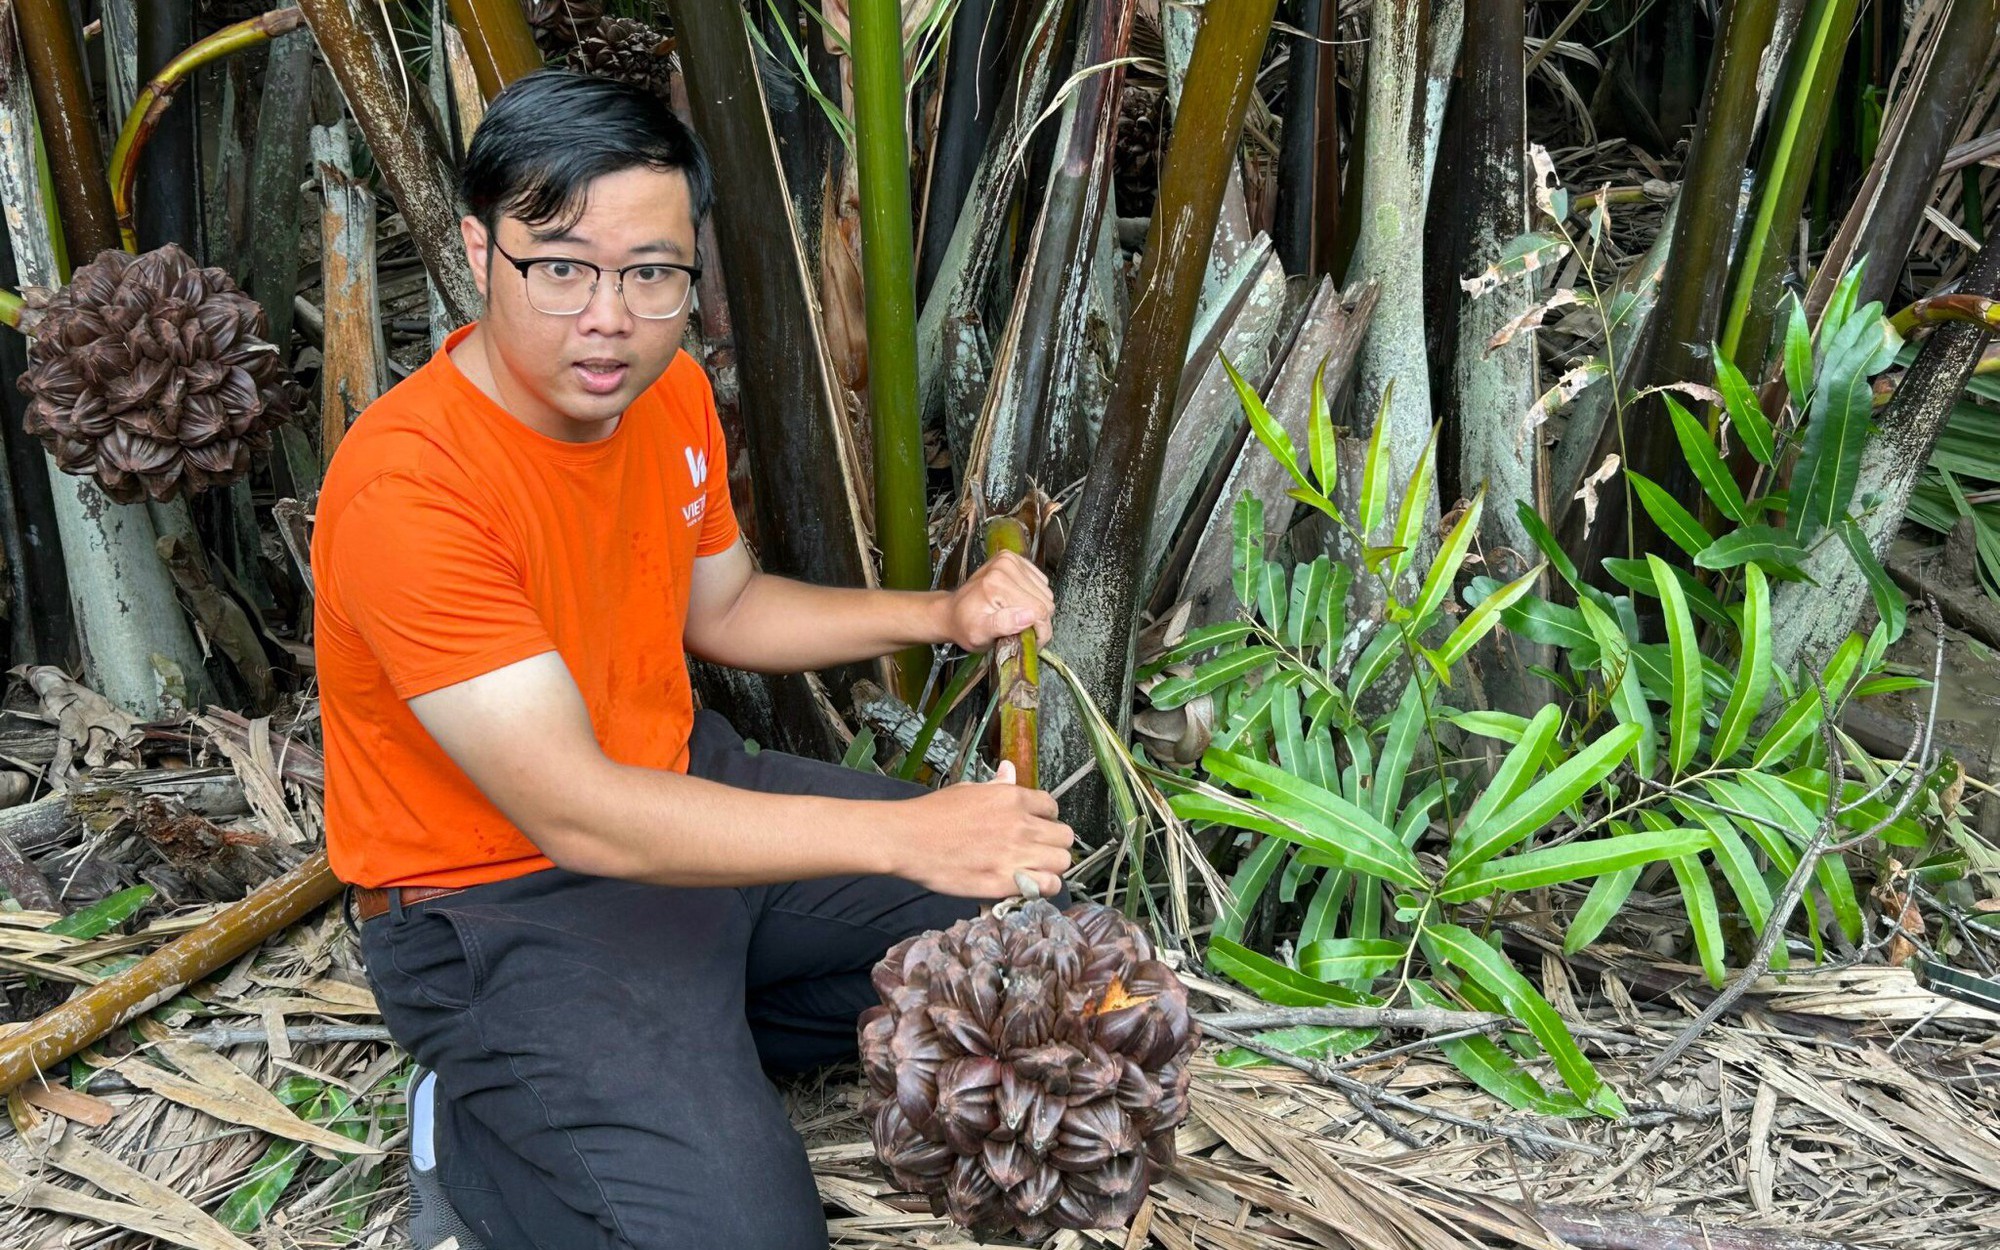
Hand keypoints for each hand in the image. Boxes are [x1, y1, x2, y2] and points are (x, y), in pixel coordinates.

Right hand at [884, 761, 1072, 899]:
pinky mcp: (1007, 881)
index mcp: (1013, 798)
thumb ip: (996, 785)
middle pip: (1064, 837)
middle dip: (1053, 843)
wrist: (909, 839)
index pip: (1052, 807)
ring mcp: (1016, 853)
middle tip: (1037, 851)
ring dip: (1051, 867)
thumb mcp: (968, 790)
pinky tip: (1028, 885)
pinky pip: (1048, 885)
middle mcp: (1022, 825)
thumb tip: (1009, 769)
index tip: (1034, 828)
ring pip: (1062, 862)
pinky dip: (1043, 887)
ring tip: (1034, 870)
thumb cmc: (933, 813)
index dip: (1045, 819)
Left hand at [941, 550, 1054, 651]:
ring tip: (1017, 617)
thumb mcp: (979, 634)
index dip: (1039, 632)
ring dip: (1036, 609)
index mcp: (996, 583)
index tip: (1029, 641)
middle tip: (1020, 631)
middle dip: (1037, 622)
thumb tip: (1029, 616)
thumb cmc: (965, 625)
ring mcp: (1011, 560)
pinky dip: (1035, 597)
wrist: (953, 612)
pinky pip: (1042, 583)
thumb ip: (1003, 625)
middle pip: (1045, 602)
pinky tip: (1018, 603)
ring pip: (1046, 593)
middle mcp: (1005, 566)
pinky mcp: (1016, 559)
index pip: (1039, 611)